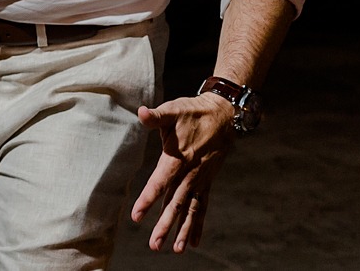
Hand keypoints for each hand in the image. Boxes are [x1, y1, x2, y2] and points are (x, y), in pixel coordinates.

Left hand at [130, 92, 236, 252]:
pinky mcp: (207, 182)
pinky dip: (198, 224)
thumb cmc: (192, 112)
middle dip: (165, 225)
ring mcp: (200, 180)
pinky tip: (194, 242)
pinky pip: (202, 207)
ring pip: (190, 210)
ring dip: (183, 230)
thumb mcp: (173, 110)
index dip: (148, 200)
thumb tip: (142, 112)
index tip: (136, 216)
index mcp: (178, 158)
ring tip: (176, 250)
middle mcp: (191, 174)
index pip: (160, 183)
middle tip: (154, 245)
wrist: (223, 115)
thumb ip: (156, 116)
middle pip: (176, 204)